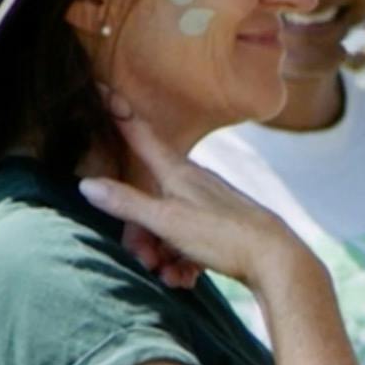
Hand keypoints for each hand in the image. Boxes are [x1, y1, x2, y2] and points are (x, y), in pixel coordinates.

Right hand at [77, 97, 302, 288]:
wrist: (277, 260)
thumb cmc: (223, 235)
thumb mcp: (168, 221)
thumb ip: (128, 203)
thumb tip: (87, 184)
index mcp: (177, 170)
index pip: (138, 134)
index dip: (117, 113)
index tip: (101, 85)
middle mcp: (191, 182)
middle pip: (147, 199)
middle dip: (140, 234)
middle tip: (146, 261)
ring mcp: (207, 204)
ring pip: (166, 226)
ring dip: (161, 255)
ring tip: (170, 276)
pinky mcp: (220, 227)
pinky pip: (188, 241)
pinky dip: (182, 261)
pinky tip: (186, 279)